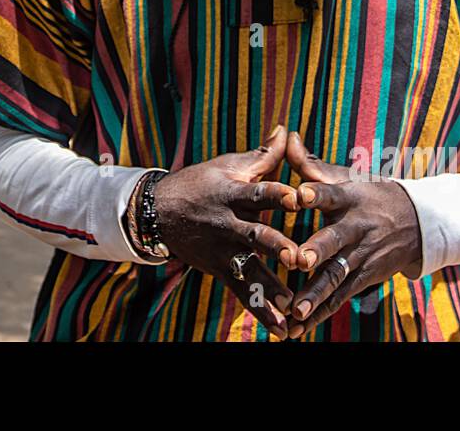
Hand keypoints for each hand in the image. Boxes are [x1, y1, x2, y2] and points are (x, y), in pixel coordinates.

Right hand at [152, 125, 300, 338]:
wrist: (159, 212)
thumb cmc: (201, 183)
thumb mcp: (227, 165)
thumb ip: (263, 155)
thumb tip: (287, 130)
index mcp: (233, 193)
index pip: (257, 192)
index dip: (277, 195)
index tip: (299, 199)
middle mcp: (229, 223)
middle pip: (255, 235)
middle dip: (277, 248)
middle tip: (300, 259)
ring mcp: (224, 250)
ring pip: (250, 271)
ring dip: (272, 289)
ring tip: (294, 305)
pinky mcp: (222, 270)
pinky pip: (244, 294)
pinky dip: (262, 312)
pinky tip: (282, 330)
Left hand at [283, 131, 422, 339]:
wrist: (419, 224)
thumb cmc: (370, 195)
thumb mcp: (346, 177)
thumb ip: (311, 164)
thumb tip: (286, 136)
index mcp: (349, 198)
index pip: (332, 192)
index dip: (317, 193)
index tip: (299, 194)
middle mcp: (357, 228)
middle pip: (337, 239)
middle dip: (319, 250)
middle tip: (298, 260)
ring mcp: (362, 256)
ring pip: (337, 276)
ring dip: (316, 294)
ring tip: (295, 310)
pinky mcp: (364, 278)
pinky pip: (340, 297)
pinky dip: (321, 313)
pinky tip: (298, 328)